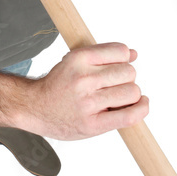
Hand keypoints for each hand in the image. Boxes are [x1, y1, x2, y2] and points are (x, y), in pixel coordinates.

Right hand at [25, 43, 148, 140]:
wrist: (35, 108)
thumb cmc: (59, 85)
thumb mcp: (76, 62)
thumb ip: (104, 56)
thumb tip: (133, 54)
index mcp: (78, 58)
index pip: (120, 51)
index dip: (124, 59)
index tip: (118, 66)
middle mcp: (83, 78)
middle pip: (129, 72)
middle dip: (127, 78)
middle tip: (115, 85)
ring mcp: (88, 102)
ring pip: (132, 92)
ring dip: (132, 95)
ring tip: (119, 97)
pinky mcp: (92, 124)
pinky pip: (129, 116)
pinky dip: (141, 109)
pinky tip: (140, 105)